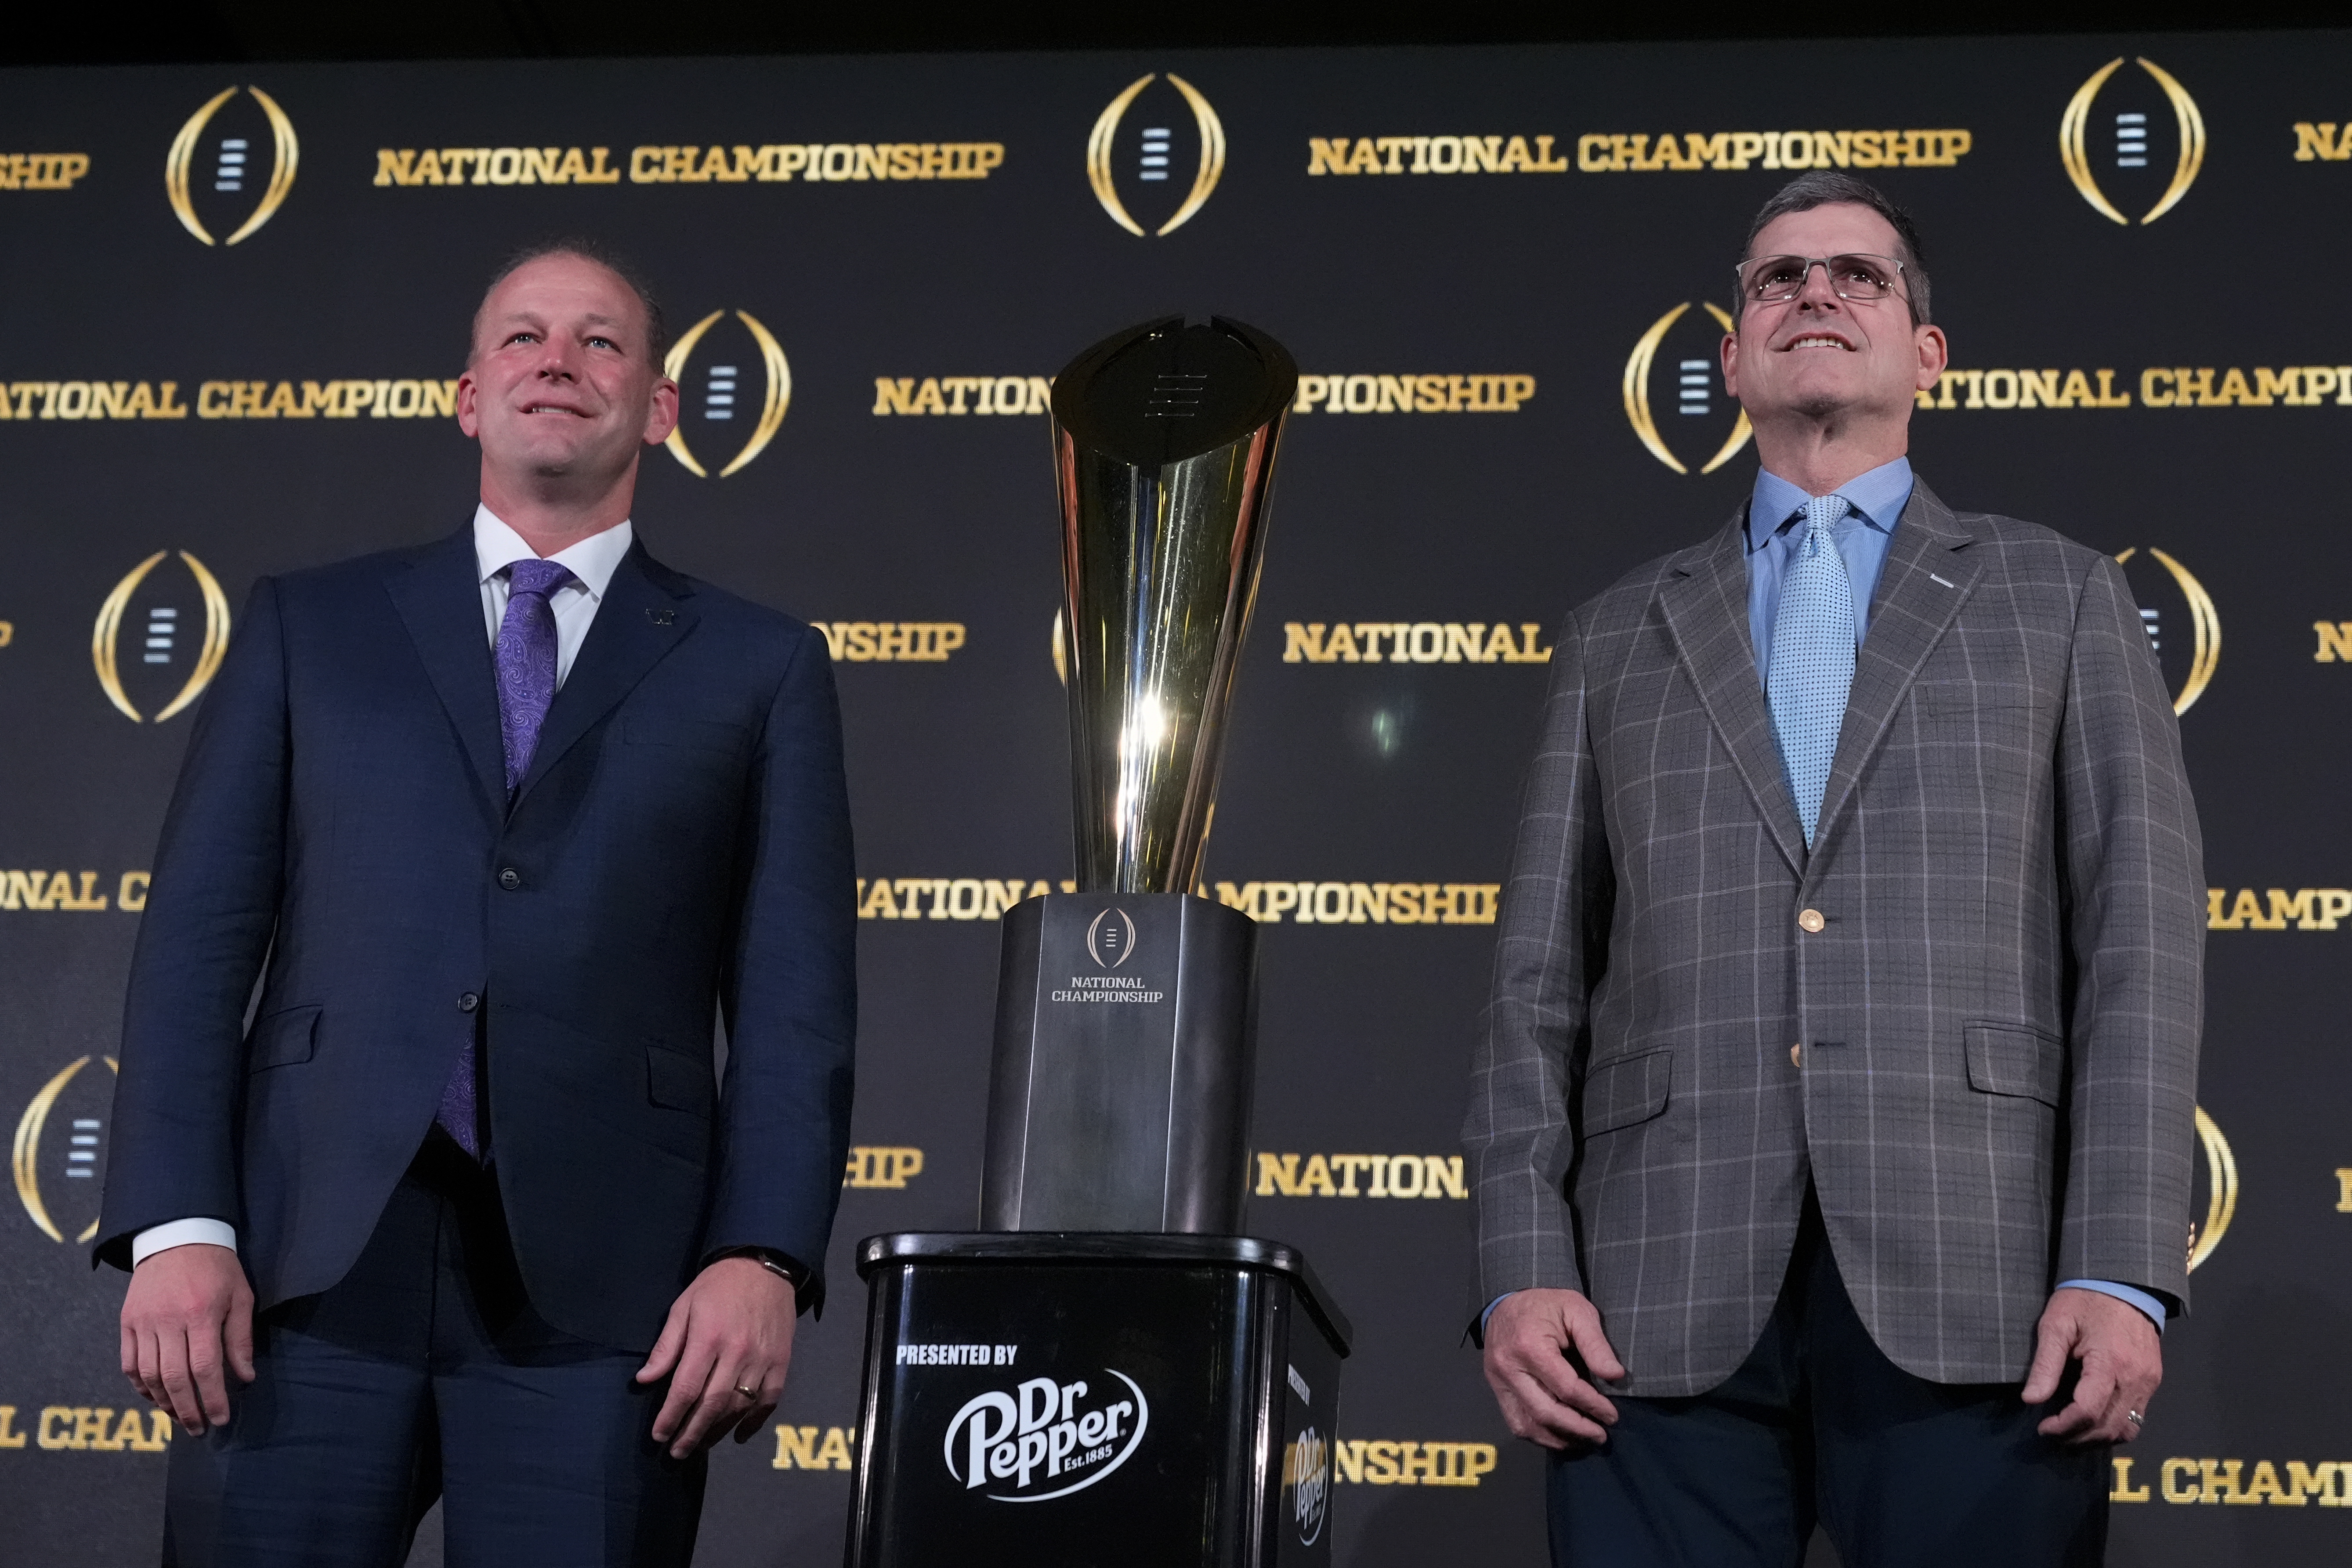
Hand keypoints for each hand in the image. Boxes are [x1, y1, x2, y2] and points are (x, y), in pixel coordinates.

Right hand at [119, 1243, 254, 1435]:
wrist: (177, 1236)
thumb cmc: (217, 1267)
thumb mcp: (241, 1296)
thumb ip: (240, 1339)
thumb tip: (245, 1377)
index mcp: (201, 1314)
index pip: (205, 1369)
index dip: (213, 1398)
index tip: (221, 1419)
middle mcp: (168, 1321)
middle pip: (174, 1379)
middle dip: (188, 1410)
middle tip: (199, 1428)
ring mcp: (143, 1322)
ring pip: (148, 1376)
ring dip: (164, 1402)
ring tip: (180, 1417)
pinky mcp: (127, 1322)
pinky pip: (129, 1364)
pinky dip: (141, 1386)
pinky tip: (156, 1397)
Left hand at [636, 1256, 796, 1458]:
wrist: (765, 1265)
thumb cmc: (718, 1285)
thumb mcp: (684, 1307)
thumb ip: (666, 1345)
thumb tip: (645, 1379)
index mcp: (708, 1338)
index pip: (686, 1388)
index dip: (670, 1417)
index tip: (658, 1435)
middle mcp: (737, 1352)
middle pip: (712, 1405)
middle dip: (691, 1433)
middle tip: (676, 1453)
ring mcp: (762, 1358)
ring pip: (740, 1407)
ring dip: (717, 1431)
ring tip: (700, 1445)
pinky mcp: (781, 1361)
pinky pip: (769, 1400)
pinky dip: (755, 1422)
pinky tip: (738, 1435)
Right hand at [1481, 1287, 1626, 1448]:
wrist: (1506, 1303)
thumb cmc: (1546, 1306)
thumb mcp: (1577, 1311)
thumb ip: (1595, 1343)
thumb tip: (1615, 1376)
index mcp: (1530, 1346)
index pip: (1566, 1389)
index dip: (1593, 1405)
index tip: (1612, 1415)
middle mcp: (1509, 1368)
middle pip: (1545, 1412)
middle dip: (1578, 1429)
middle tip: (1601, 1435)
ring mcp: (1498, 1381)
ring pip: (1527, 1425)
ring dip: (1559, 1438)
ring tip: (1584, 1440)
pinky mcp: (1495, 1389)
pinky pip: (1515, 1422)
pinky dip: (1540, 1435)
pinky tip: (1561, 1435)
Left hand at [2023, 1286, 2161, 1444]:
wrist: (2124, 1283)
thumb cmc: (2085, 1300)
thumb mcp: (2056, 1324)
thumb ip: (2045, 1365)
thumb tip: (2031, 1399)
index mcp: (2110, 1363)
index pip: (2088, 1411)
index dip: (2063, 1426)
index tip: (2043, 1428)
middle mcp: (2136, 1378)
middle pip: (2109, 1427)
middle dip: (2078, 1438)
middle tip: (2053, 1435)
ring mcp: (2149, 1382)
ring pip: (2127, 1429)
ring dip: (2099, 1438)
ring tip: (2071, 1433)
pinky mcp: (2153, 1381)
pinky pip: (2138, 1417)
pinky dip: (2116, 1427)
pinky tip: (2094, 1422)